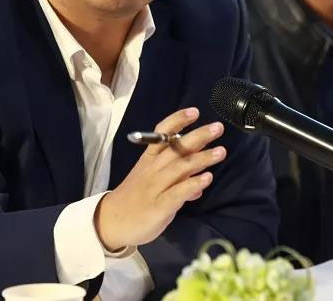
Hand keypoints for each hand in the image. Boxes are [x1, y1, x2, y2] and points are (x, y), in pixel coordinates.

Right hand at [94, 107, 225, 250]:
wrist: (112, 221)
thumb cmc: (134, 198)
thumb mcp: (151, 181)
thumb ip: (177, 177)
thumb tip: (201, 176)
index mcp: (149, 159)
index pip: (162, 135)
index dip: (177, 121)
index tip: (195, 111)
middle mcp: (153, 169)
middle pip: (176, 148)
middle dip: (198, 136)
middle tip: (218, 128)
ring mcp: (156, 186)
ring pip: (181, 168)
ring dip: (202, 158)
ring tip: (221, 152)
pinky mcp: (160, 205)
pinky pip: (179, 192)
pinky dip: (193, 184)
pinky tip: (208, 178)